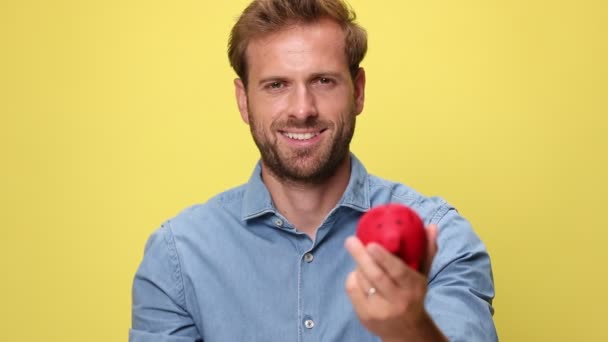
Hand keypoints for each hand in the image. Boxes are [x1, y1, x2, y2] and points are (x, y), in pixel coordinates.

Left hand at [344, 224, 447, 341]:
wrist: (407, 332)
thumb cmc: (413, 295)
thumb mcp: (422, 275)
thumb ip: (427, 251)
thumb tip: (432, 226)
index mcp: (413, 287)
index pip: (398, 272)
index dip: (384, 258)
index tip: (371, 244)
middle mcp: (397, 301)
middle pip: (376, 276)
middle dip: (361, 256)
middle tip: (351, 240)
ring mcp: (379, 310)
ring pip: (362, 280)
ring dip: (358, 265)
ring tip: (361, 258)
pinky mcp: (365, 316)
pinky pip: (352, 289)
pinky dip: (352, 277)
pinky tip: (358, 274)